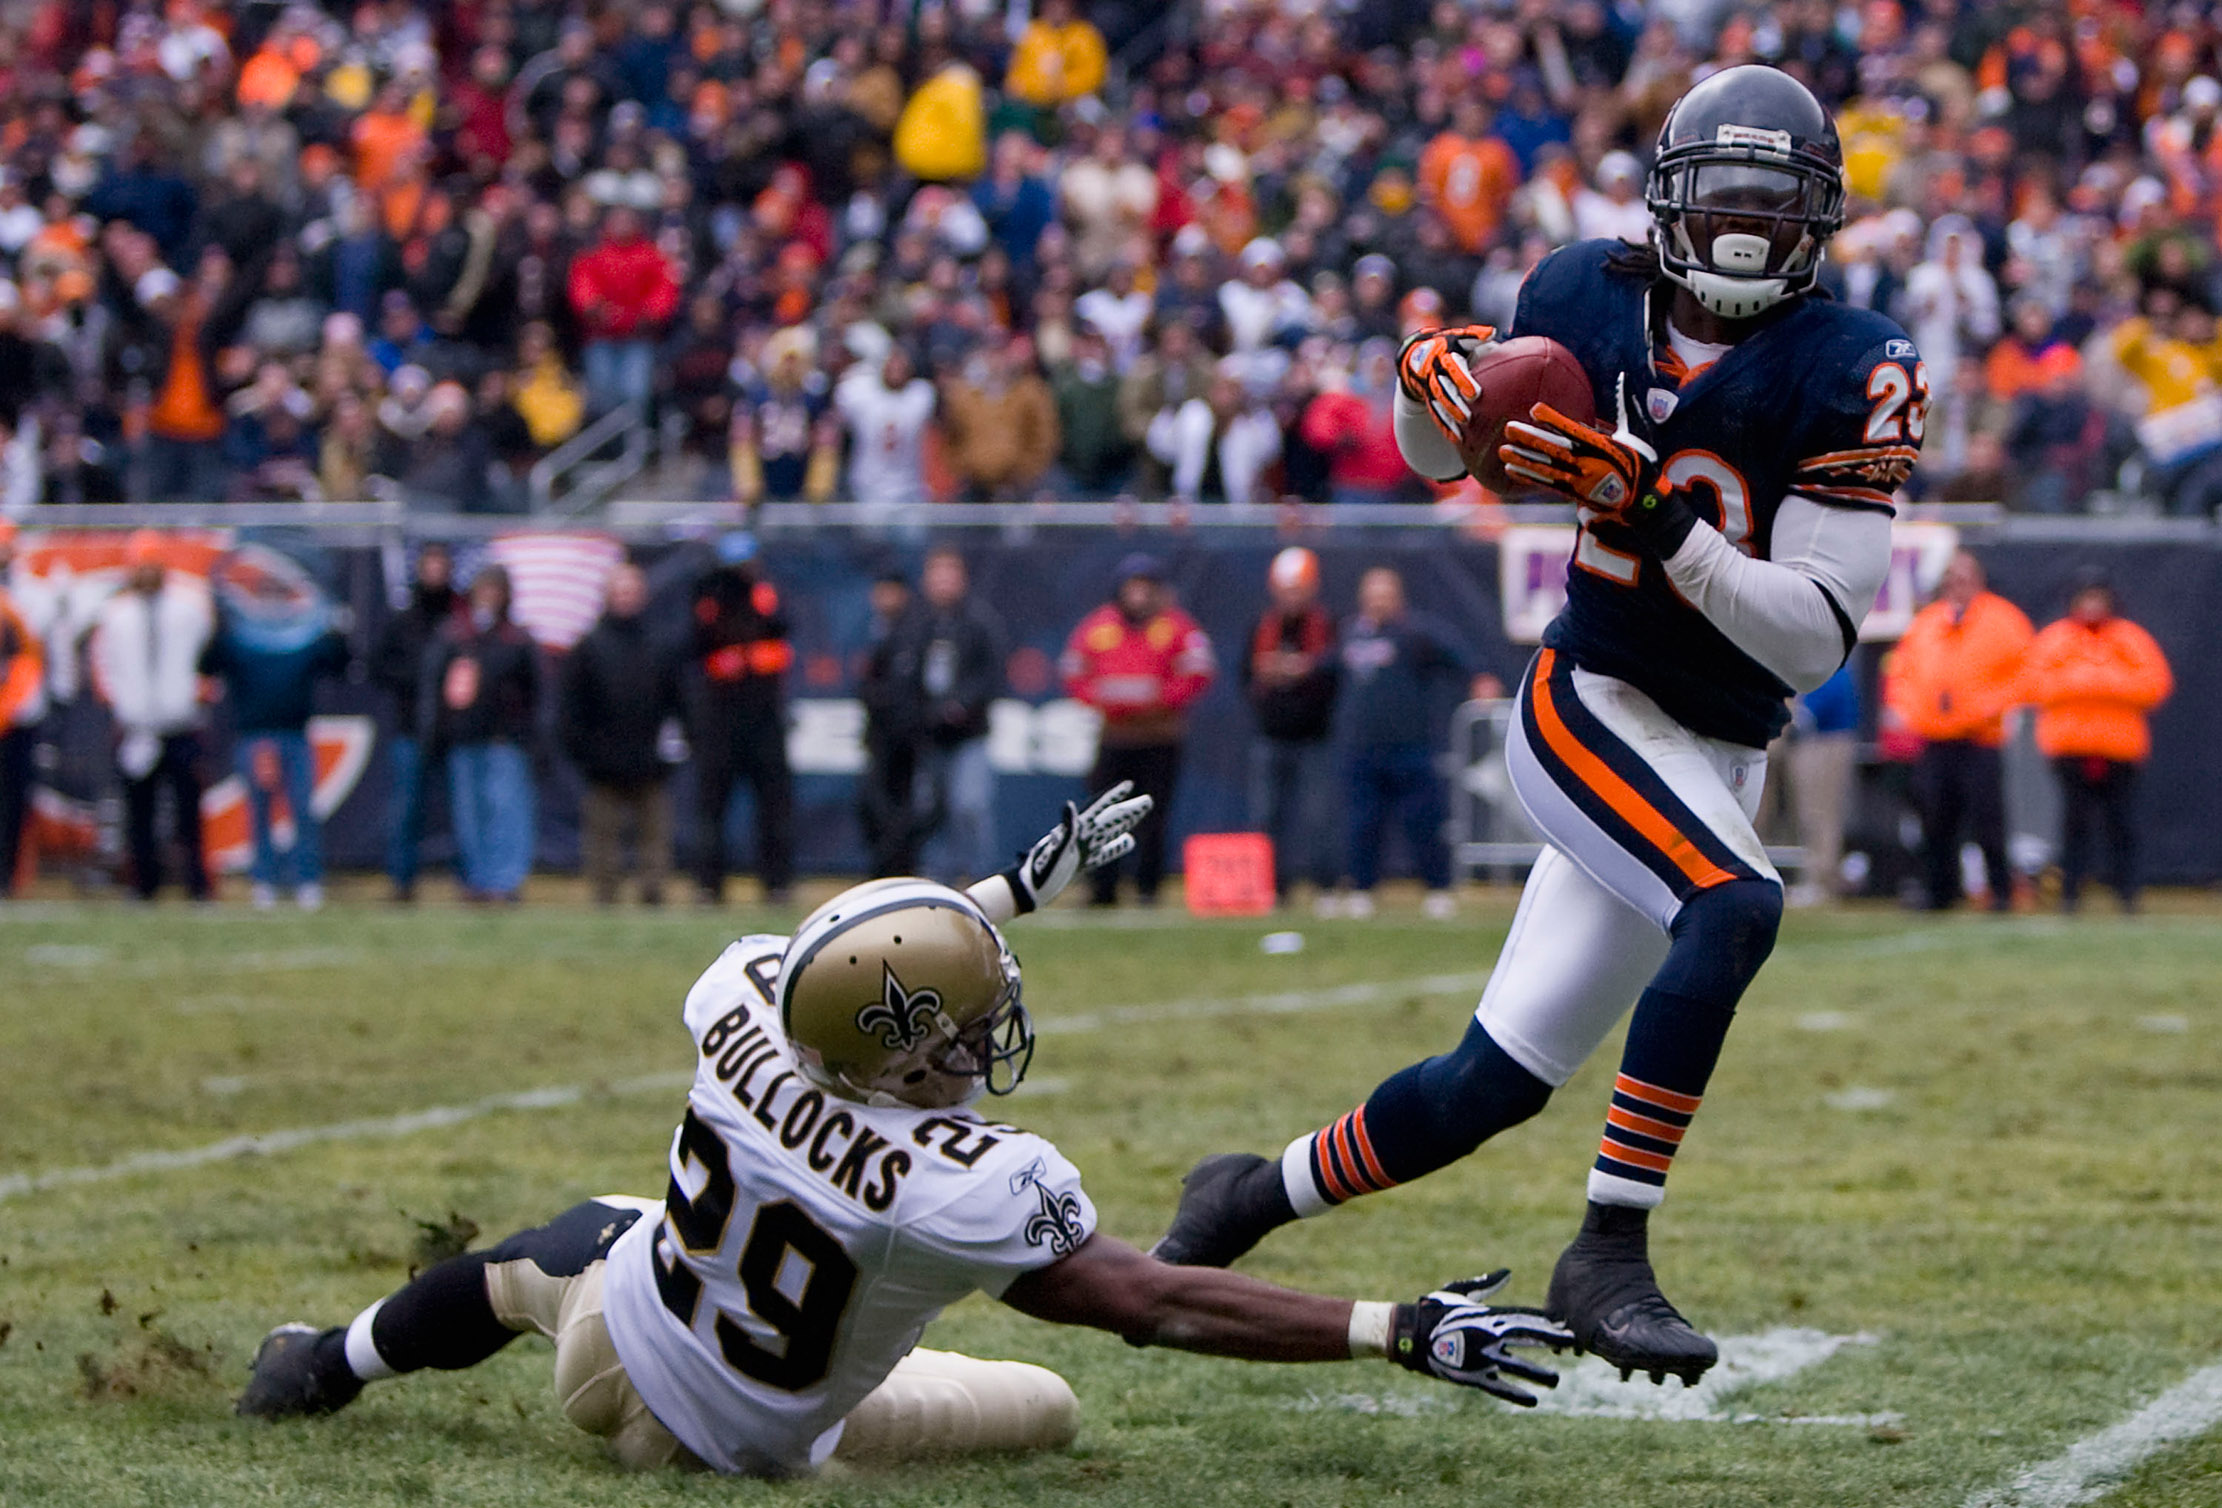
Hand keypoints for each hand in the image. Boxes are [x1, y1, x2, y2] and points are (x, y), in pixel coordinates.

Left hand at [1001, 782, 1153, 913]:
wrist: (1031, 889)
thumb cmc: (1040, 870)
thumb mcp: (1054, 850)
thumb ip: (1066, 829)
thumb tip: (1069, 805)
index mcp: (1076, 831)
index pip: (1099, 809)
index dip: (1114, 796)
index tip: (1129, 785)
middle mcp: (1082, 837)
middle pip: (1110, 819)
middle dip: (1128, 809)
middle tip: (1148, 800)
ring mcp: (1084, 849)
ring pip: (1110, 832)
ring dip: (1126, 822)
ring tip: (1140, 813)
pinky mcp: (1083, 862)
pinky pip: (1105, 852)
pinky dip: (1118, 846)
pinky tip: (1129, 842)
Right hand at [1389, 1270, 1570, 1406]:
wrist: (1408, 1333)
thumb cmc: (1433, 1309)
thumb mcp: (1459, 1292)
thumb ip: (1486, 1286)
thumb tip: (1508, 1272)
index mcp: (1487, 1314)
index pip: (1524, 1316)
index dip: (1546, 1320)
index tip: (1564, 1323)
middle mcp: (1489, 1335)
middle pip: (1528, 1337)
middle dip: (1552, 1339)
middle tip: (1572, 1342)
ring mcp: (1482, 1357)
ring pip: (1518, 1366)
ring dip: (1538, 1373)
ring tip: (1556, 1381)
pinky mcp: (1472, 1376)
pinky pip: (1498, 1387)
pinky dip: (1516, 1394)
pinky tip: (1532, 1401)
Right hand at [1398, 324, 1498, 441]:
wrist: (1415, 354)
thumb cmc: (1448, 344)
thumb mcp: (1458, 337)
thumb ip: (1474, 336)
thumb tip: (1492, 333)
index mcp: (1443, 356)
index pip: (1452, 368)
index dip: (1462, 380)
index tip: (1475, 394)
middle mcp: (1433, 372)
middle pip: (1443, 389)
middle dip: (1454, 403)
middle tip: (1468, 416)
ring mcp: (1429, 387)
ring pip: (1438, 404)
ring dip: (1449, 417)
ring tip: (1463, 428)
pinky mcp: (1428, 399)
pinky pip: (1435, 414)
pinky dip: (1445, 426)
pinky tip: (1456, 438)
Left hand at [1500, 373, 1658, 513]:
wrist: (1640, 499)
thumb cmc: (1635, 461)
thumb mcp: (1632, 432)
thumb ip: (1623, 404)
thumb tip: (1623, 376)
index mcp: (1603, 445)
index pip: (1574, 430)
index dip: (1554, 420)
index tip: (1535, 409)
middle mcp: (1589, 463)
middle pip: (1556, 450)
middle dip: (1531, 440)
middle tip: (1509, 428)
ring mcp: (1579, 480)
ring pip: (1547, 469)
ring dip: (1523, 460)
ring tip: (1503, 451)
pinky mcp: (1572, 493)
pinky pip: (1547, 484)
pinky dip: (1529, 477)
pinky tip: (1511, 470)